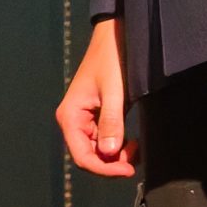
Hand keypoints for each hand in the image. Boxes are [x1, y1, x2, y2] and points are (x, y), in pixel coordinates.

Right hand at [56, 18, 136, 176]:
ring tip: (135, 147)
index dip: (104, 169)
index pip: (83, 157)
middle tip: (135, 159)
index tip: (128, 170)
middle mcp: (73, 121)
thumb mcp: (115, 91)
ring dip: (115, 156)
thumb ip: (111, 122)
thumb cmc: (111, 60)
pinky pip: (103, 140)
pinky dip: (117, 146)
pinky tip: (131, 142)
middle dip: (111, 164)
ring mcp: (84, 120)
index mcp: (70, 116)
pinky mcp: (95, 116)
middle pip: (89, 157)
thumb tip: (110, 153)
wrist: (114, 36)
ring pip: (97, 151)